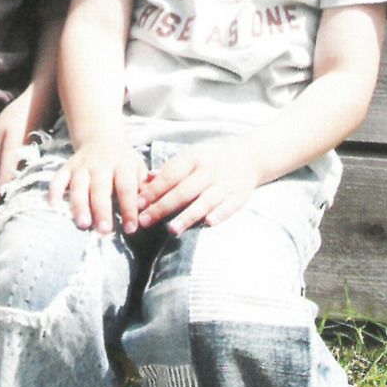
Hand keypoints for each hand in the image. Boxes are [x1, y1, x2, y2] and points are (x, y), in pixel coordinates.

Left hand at [0, 91, 35, 206]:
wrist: (42, 101)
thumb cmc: (18, 113)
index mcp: (14, 152)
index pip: (4, 178)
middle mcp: (26, 158)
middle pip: (14, 182)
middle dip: (3, 193)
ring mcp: (34, 157)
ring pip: (21, 177)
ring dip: (11, 186)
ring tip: (0, 194)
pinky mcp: (38, 154)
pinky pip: (26, 169)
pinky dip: (18, 176)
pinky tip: (13, 178)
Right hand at [48, 137, 148, 234]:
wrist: (101, 137)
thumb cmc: (123, 160)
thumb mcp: (138, 167)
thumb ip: (144, 186)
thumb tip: (150, 206)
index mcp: (122, 164)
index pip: (126, 188)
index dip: (129, 208)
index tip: (131, 228)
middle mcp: (100, 164)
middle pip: (100, 188)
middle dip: (102, 210)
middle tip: (104, 230)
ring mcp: (81, 166)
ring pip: (79, 186)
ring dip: (80, 206)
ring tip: (83, 224)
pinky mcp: (67, 167)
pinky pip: (58, 179)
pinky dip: (54, 192)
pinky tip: (53, 207)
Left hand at [138, 138, 259, 234]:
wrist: (249, 157)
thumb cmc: (210, 160)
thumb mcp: (190, 157)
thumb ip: (168, 170)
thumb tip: (143, 181)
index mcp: (193, 158)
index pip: (170, 176)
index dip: (153, 191)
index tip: (137, 204)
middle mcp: (209, 171)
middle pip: (183, 191)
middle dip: (162, 207)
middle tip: (145, 221)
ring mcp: (225, 184)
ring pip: (204, 201)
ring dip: (188, 216)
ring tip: (171, 229)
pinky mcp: (239, 196)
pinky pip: (228, 207)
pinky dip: (219, 214)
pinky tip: (207, 223)